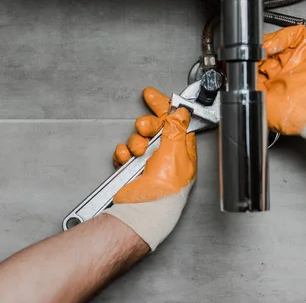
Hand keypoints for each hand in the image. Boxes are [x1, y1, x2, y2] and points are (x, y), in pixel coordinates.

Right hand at [104, 87, 196, 250]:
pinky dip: (123, 153)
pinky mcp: (132, 170)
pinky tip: (126, 158)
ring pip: (137, 139)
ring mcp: (148, 163)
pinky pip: (124, 152)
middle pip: (154, 128)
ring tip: (137, 151)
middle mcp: (166, 156)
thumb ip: (176, 127)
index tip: (152, 96)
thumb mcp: (175, 152)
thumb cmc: (165, 190)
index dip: (163, 107)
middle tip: (144, 129)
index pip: (175, 121)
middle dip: (146, 126)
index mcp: (183, 151)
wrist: (144, 209)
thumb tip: (180, 111)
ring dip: (135, 142)